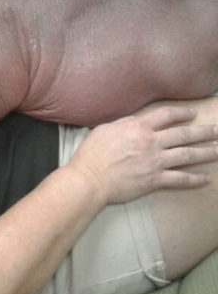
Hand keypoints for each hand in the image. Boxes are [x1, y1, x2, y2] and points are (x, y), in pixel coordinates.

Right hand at [69, 106, 217, 203]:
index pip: (166, 115)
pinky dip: (195, 180)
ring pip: (188, 154)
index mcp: (138, 127)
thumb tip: (133, 123)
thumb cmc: (91, 154)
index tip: (192, 114)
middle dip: (204, 132)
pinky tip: (206, 179)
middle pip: (184, 134)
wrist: (89, 178)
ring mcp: (155, 161)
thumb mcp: (105, 130)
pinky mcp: (155, 179)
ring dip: (206, 152)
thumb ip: (123, 124)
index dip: (182, 113)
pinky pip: (180, 179)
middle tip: (217, 131)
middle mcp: (151, 141)